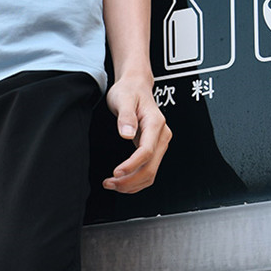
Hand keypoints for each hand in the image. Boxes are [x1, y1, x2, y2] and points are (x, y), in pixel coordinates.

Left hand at [103, 76, 171, 193]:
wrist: (135, 86)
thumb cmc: (129, 90)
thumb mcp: (123, 99)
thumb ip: (126, 116)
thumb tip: (127, 133)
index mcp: (155, 124)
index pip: (146, 152)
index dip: (132, 165)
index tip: (116, 172)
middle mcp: (161, 136)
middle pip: (150, 168)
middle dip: (130, 180)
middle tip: (110, 183)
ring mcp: (159, 143)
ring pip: (150, 173)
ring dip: (132, 184)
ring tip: (112, 185)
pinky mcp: (153, 149)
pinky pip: (148, 170)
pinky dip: (135, 181)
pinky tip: (121, 182)